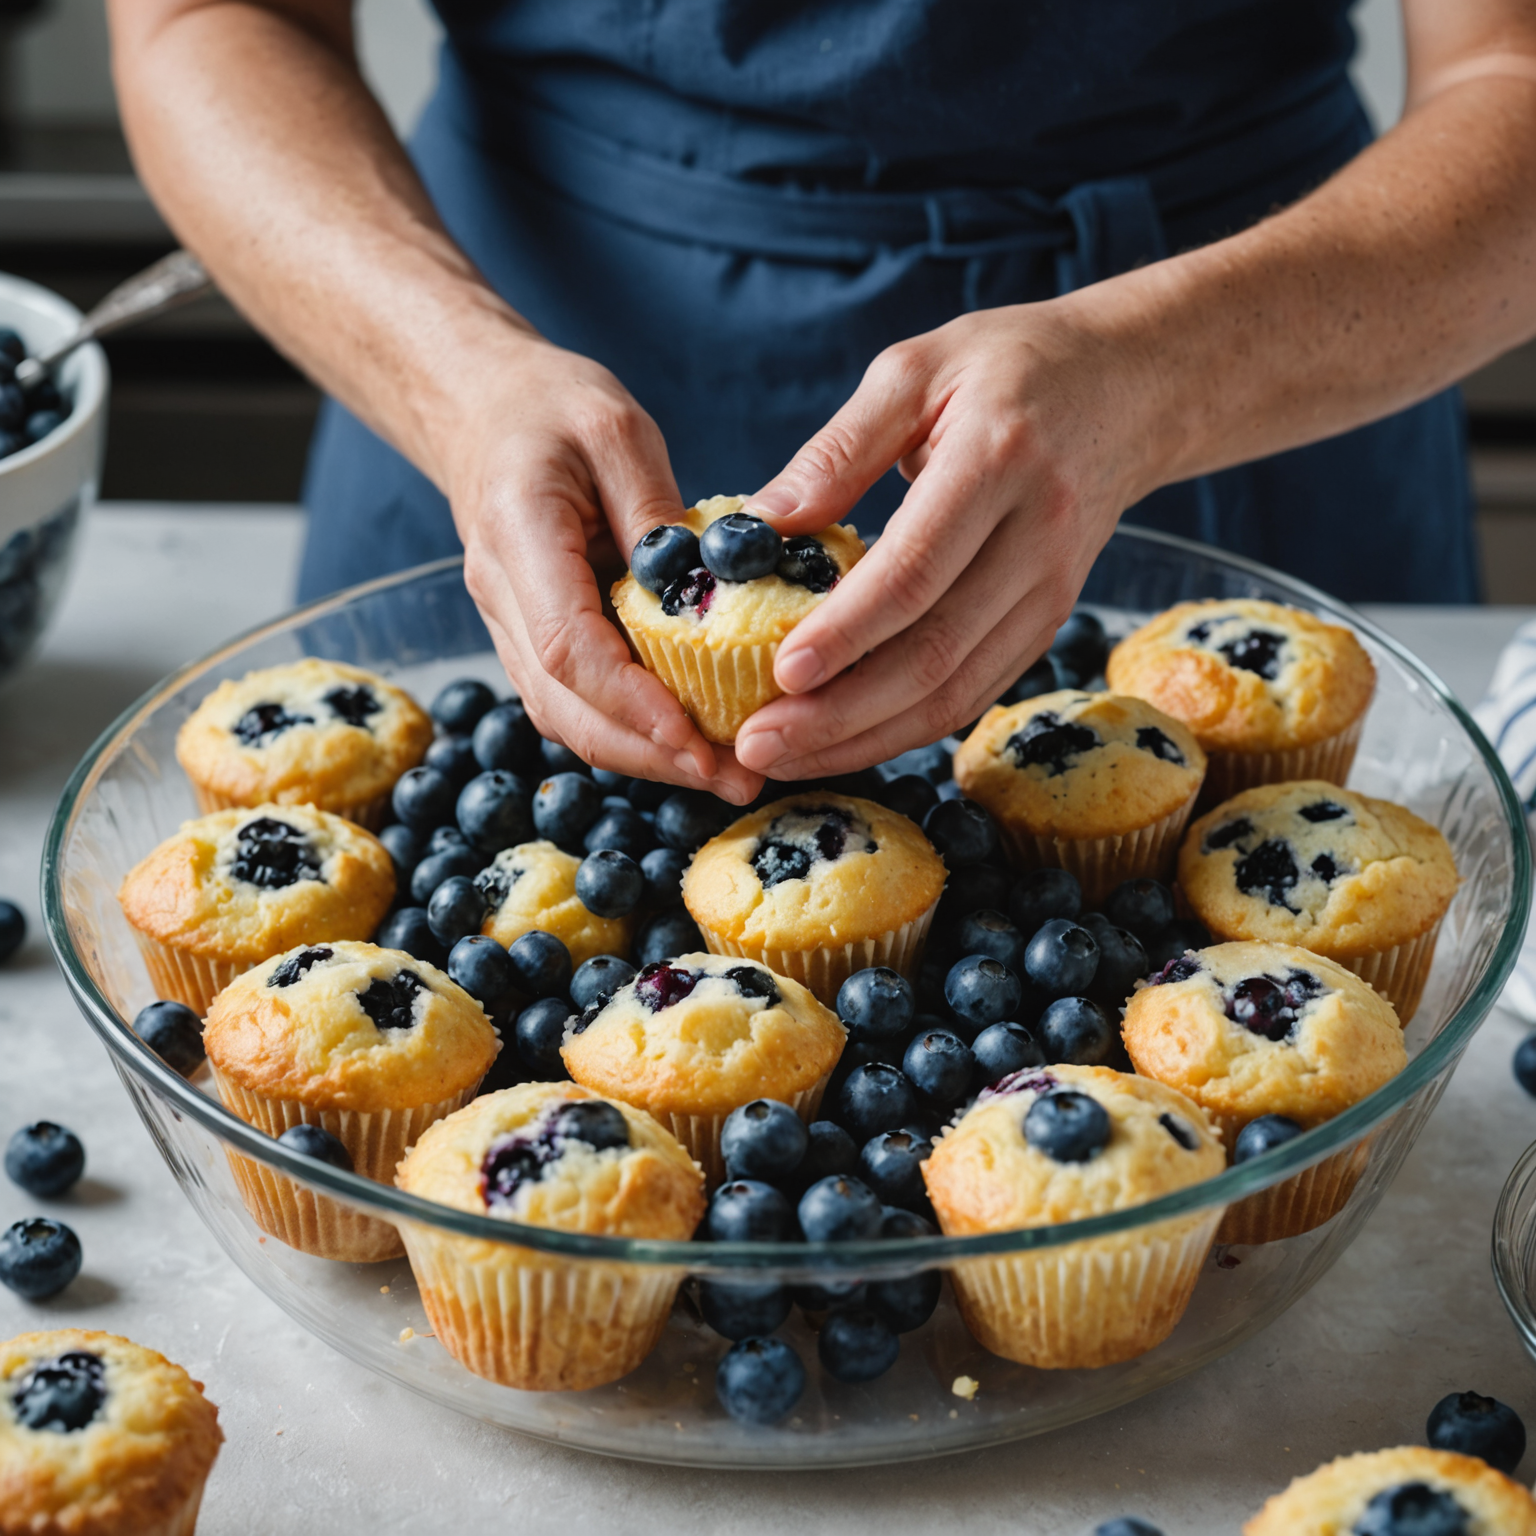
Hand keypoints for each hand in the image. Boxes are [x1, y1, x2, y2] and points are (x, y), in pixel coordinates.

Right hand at [444, 334, 763, 803]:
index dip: (633, 704)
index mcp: (519, 539)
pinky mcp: (532, 638)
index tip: (697, 739)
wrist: (480, 409)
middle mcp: (502, 598)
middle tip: (736, 780)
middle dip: (650, 756)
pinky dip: (632, 733)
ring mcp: (510, 626)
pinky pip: (576, 703)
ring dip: (644, 758)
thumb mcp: (615, 428)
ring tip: (726, 775)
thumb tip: (705, 592)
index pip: (570, 648)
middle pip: (566, 709)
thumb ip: (656, 510)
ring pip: (567, 719)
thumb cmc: (549, 406)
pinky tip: (689, 744)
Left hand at [733, 298, 1162, 778]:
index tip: (781, 671)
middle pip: (935, 651)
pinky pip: (975, 693)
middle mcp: (1037, 537)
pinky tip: (843, 742)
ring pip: (956, 691)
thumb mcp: (915, 370)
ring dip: (866, 739)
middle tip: (757, 744)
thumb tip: (763, 526)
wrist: (1129, 388)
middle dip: (840, 713)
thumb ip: (839, 450)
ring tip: (784, 757)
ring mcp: (1052, 590)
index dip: (848, 631)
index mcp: (997, 461)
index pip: (917, 570)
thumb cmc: (1008, 368)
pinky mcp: (1049, 622)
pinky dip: (906, 729)